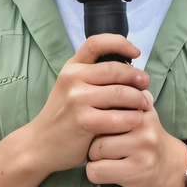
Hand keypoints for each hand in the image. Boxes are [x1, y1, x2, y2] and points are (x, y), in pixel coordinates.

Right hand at [28, 34, 151, 174]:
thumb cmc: (64, 116)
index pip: (97, 43)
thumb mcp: (71, 88)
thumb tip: (131, 70)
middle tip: (146, 85)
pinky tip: (135, 121)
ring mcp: (77, 100)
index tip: (136, 53)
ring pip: (122, 93)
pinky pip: (119, 117)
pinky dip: (133, 119)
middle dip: (137, 77)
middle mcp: (72, 79)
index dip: (120, 43)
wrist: (41, 144)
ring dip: (139, 100)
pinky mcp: (84, 121)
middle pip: (117, 70)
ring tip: (144, 105)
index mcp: (71, 67)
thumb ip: (93, 76)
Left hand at [85, 92, 186, 186]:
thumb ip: (127, 101)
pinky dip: (96, 173)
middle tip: (101, 146)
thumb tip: (109, 80)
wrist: (173, 168)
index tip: (99, 125)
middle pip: (97, 128)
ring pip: (95, 150)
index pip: (106, 106)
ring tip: (105, 159)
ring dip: (94, 158)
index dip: (96, 118)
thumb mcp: (143, 116)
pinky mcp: (135, 170)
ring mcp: (141, 148)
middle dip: (93, 139)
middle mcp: (143, 126)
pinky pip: (97, 170)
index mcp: (142, 109)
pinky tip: (106, 171)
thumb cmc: (149, 141)